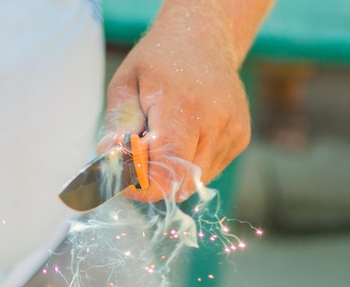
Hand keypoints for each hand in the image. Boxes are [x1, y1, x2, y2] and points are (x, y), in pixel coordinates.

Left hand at [99, 5, 251, 202]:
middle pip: (181, 181)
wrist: (204, 38)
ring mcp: (232, 131)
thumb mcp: (125, 85)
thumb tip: (109, 159)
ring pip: (196, 180)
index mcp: (182, 107)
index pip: (167, 171)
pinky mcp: (240, 138)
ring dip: (173, 171)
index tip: (127, 180)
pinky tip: (185, 135)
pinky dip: (190, 164)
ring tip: (164, 138)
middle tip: (139, 158)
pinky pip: (209, 170)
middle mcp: (215, 122)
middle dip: (155, 179)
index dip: (144, 186)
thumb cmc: (156, 62)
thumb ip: (118, 126)